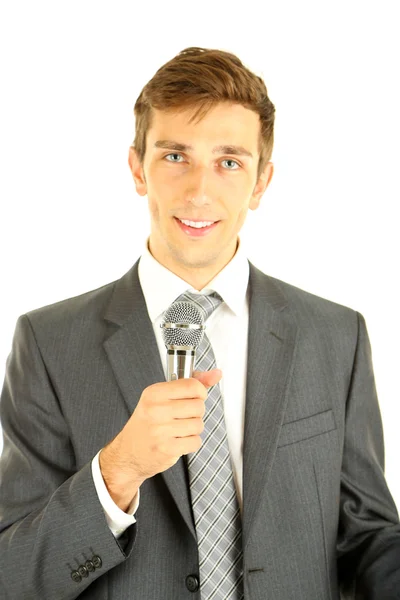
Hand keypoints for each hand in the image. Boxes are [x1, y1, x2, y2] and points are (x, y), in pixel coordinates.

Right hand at [100, 369, 222, 496]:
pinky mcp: (166, 449)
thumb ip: (191, 384)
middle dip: (196, 413)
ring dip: (193, 429)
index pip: (192, 385)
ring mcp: (160, 430)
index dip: (200, 392)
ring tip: (179, 430)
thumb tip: (216, 374)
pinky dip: (191, 443)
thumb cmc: (148, 422)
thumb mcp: (162, 398)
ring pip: (198, 424)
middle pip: (198, 406)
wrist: (128, 453)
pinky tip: (178, 441)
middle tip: (182, 416)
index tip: (194, 397)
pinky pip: (195, 442)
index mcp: (154, 393)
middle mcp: (155, 409)